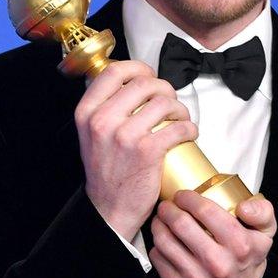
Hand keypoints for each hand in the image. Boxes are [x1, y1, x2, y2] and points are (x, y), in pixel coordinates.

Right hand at [74, 60, 197, 239]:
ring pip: (165, 102)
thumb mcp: (91, 133)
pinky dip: (190, 128)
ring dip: (180, 108)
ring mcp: (125, 135)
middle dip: (165, 88)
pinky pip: (179, 126)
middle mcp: (103, 120)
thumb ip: (104, 107)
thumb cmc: (106, 171)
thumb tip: (129, 80)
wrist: (109, 209)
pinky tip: (189, 134)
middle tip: (170, 102)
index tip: (148, 75)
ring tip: (180, 119)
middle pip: (145, 82)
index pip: (113, 71)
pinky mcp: (147, 151)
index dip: (137, 67)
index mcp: (87, 112)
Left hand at [149, 191, 275, 277]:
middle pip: (180, 224)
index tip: (183, 195)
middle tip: (168, 205)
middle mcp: (218, 263)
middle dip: (169, 208)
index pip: (206, 210)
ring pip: (164, 240)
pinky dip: (157, 245)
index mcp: (239, 245)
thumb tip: (244, 207)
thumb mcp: (265, 234)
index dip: (188, 197)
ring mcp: (197, 277)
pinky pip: (158, 258)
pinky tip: (164, 240)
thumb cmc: (248, 260)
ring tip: (162, 219)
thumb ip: (262, 212)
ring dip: (158, 224)